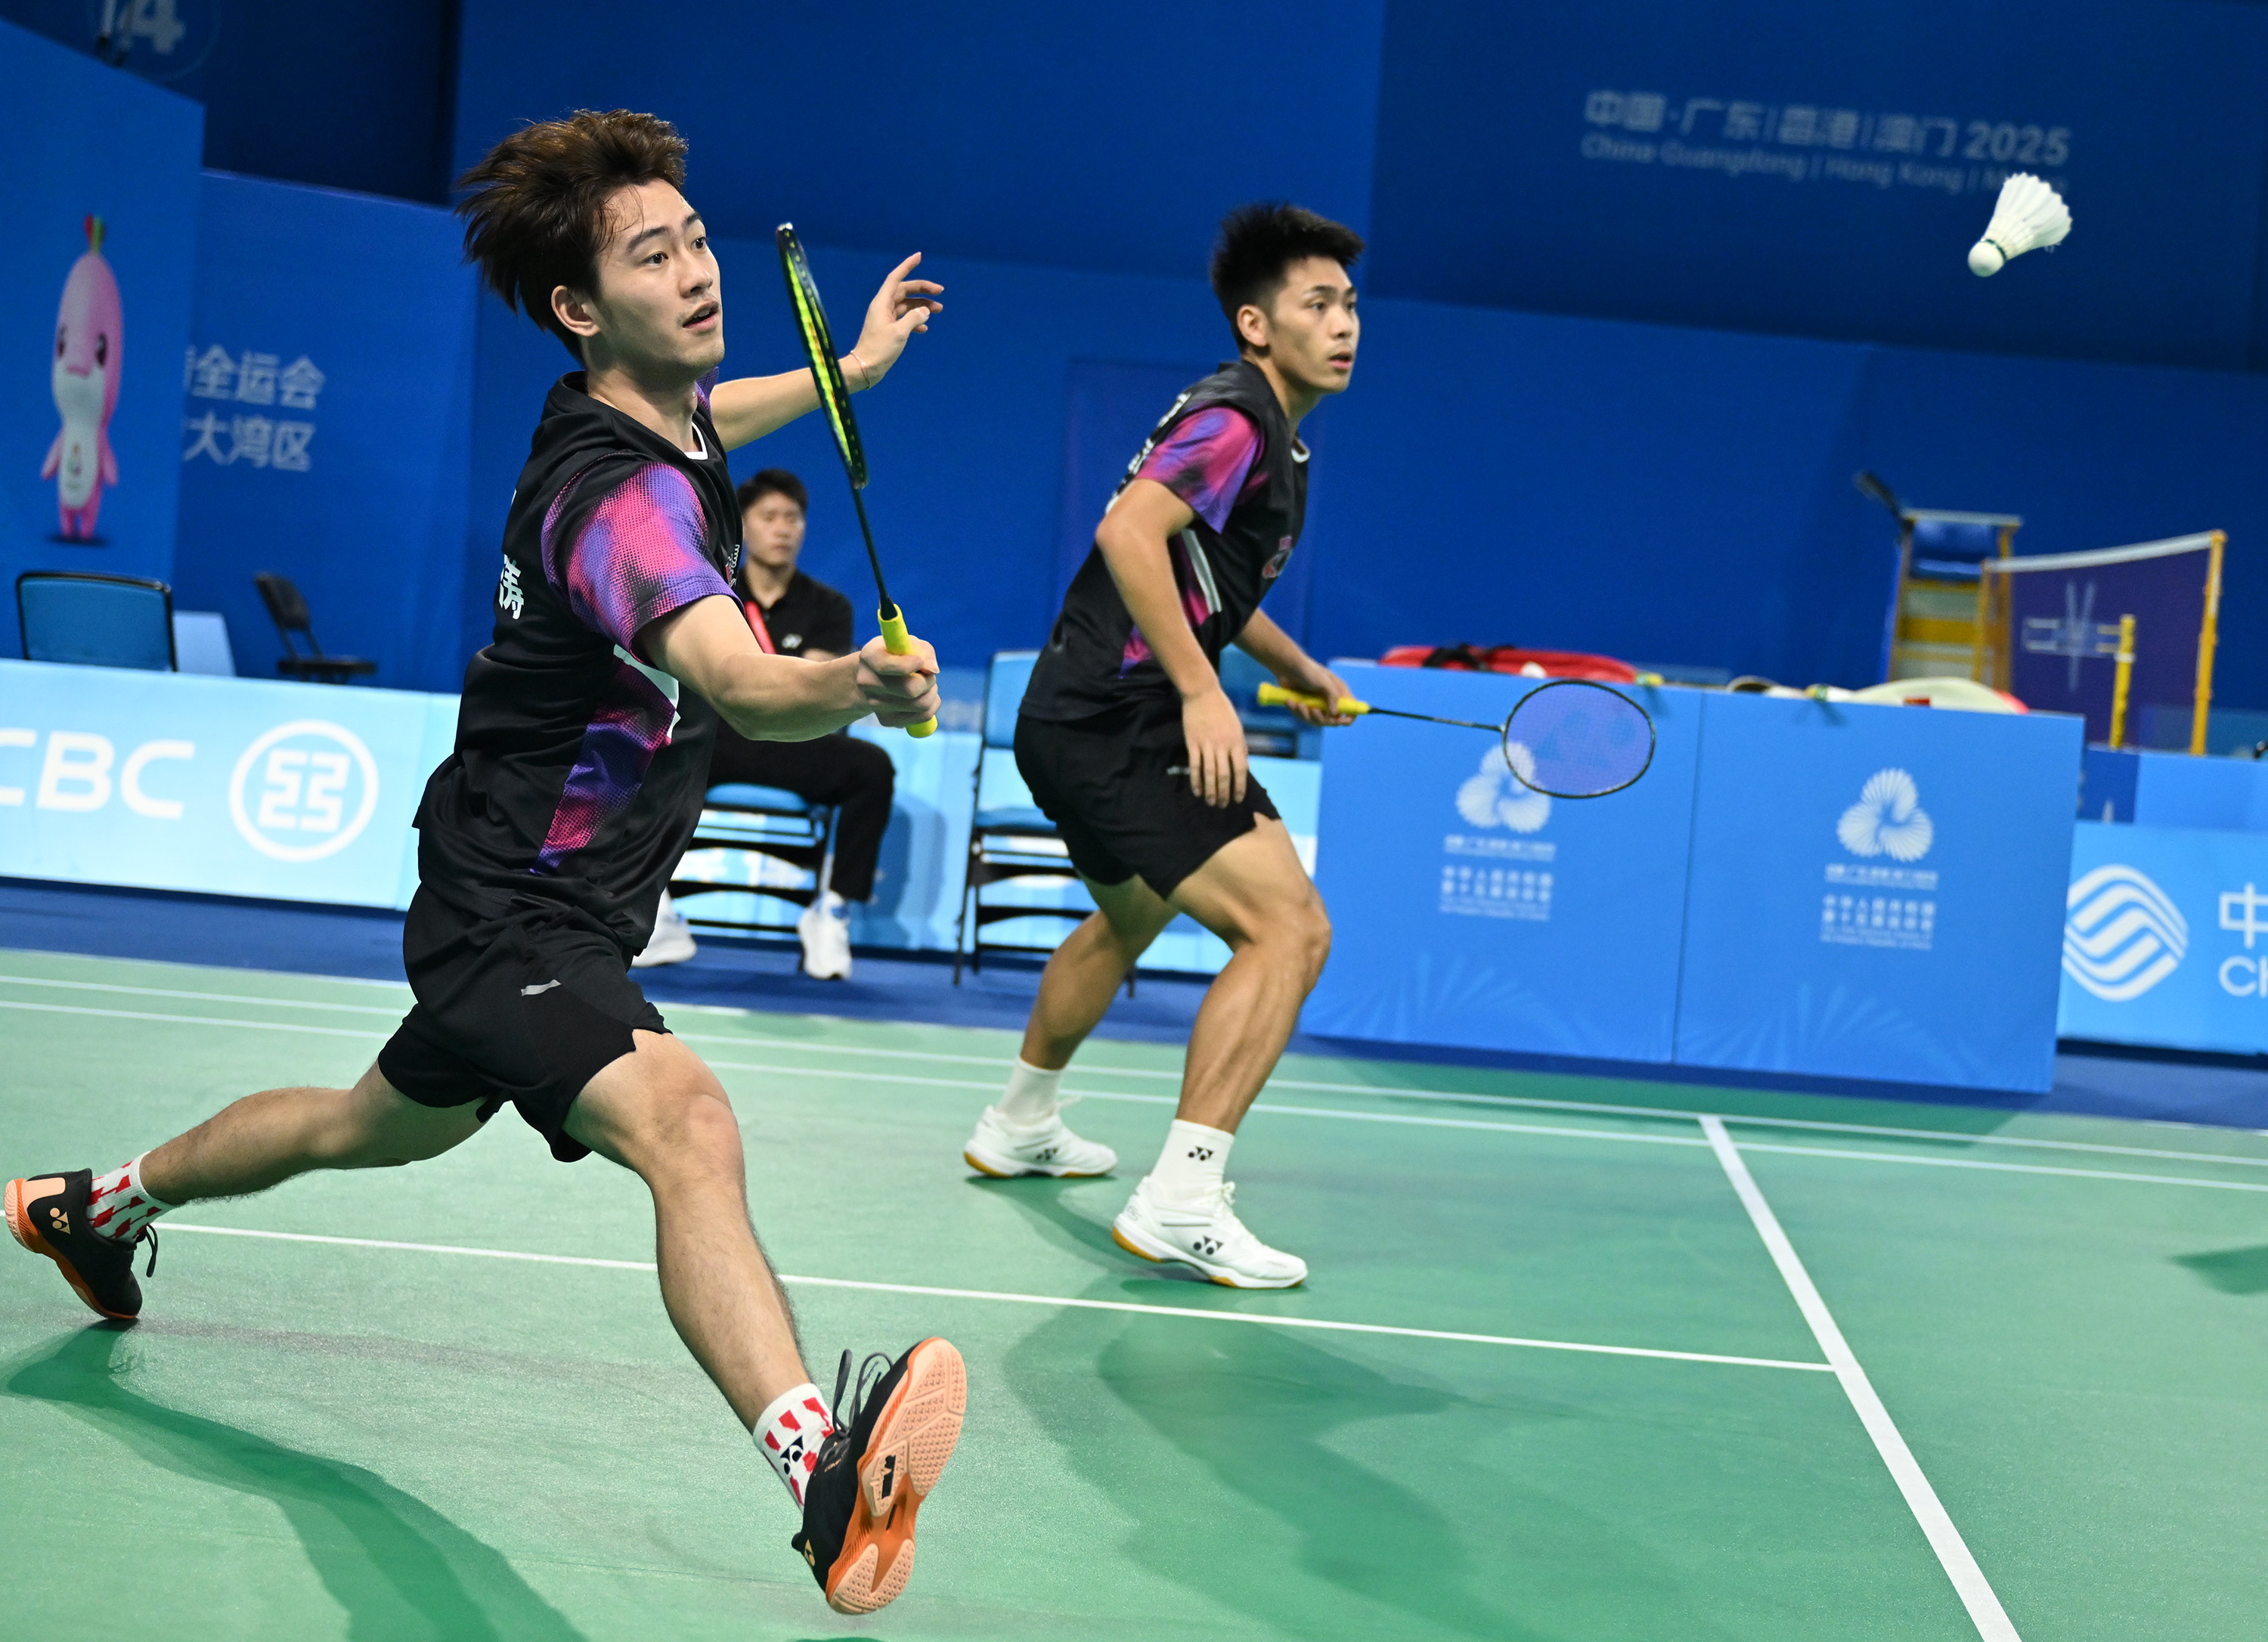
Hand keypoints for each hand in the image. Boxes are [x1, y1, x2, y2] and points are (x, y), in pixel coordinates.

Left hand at [849, 254, 943, 386]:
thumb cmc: (879, 350)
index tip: (919, 256)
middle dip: (923, 289)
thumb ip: (914, 319)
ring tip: (939, 310)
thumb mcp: (899, 333)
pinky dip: (916, 321)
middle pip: (905, 290)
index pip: (896, 278)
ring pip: (907, 305)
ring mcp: (885, 318)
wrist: (866, 368)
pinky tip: (925, 329)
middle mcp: (883, 307)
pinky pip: (905, 319)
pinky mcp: (888, 329)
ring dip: (922, 306)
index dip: (907, 266)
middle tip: (941, 291)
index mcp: (882, 303)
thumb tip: (926, 311)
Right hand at [856, 632, 939, 725]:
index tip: (920, 661)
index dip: (912, 664)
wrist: (874, 676)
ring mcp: (875, 704)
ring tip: (926, 684)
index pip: (889, 666)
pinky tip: (925, 696)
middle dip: (928, 681)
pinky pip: (922, 717)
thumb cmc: (897, 654)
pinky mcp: (886, 720)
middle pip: (910, 689)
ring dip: (932, 693)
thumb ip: (924, 651)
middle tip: (928, 674)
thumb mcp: (909, 643)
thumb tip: (932, 670)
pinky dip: (932, 706)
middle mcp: (867, 682)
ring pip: (920, 705)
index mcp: (870, 657)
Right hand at [1181, 686, 1247, 807]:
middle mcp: (1223, 745)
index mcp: (1237, 741)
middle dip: (1224, 793)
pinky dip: (1196, 781)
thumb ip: (1240, 748)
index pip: (1241, 769)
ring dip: (1211, 791)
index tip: (1238, 799)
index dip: (1240, 786)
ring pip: (1210, 773)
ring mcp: (1207, 744)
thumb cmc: (1223, 710)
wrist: (1202, 693)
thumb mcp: (1237, 727)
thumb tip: (1244, 767)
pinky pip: (1195, 766)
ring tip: (1211, 802)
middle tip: (1223, 805)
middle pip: (1225, 775)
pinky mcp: (1192, 743)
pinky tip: (1197, 791)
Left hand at [1279, 661, 1356, 726]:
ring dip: (1306, 715)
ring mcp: (1317, 704)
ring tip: (1299, 704)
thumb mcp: (1324, 682)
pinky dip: (1296, 711)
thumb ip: (1333, 697)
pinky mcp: (1304, 706)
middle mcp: (1330, 700)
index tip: (1339, 721)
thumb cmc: (1307, 670)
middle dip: (1321, 718)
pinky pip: (1303, 716)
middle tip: (1313, 710)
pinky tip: (1290, 702)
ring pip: (1316, 720)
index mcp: (1339, 692)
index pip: (1351, 710)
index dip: (1348, 718)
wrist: (1286, 666)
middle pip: (1332, 720)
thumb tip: (1335, 714)